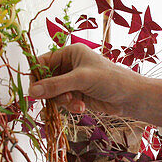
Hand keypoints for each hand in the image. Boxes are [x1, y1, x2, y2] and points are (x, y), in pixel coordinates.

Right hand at [27, 45, 161, 126]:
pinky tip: (81, 108)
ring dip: (62, 101)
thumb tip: (31, 92)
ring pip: (54, 94)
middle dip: (52, 92)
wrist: (130, 97)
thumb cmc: (110, 79)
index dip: (36, 76)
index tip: (34, 91)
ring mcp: (73, 82)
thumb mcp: (81, 79)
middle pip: (47, 80)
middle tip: (60, 99)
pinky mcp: (78, 95)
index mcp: (70, 53)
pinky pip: (64, 102)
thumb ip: (56, 85)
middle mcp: (70, 66)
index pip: (43, 62)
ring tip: (75, 103)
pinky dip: (70, 106)